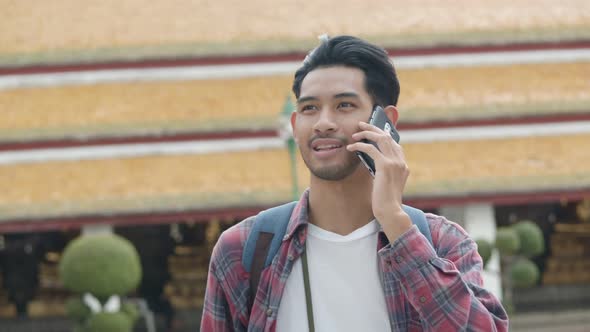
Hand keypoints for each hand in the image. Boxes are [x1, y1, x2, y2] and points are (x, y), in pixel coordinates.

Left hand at [346, 121, 411, 240]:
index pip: (394, 144)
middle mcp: (401, 162)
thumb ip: (382, 172)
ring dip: (366, 133)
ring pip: (381, 139)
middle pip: (388, 137)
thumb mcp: (385, 183)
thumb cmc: (385, 201)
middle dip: (374, 129)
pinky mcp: (385, 166)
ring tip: (355, 133)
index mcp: (403, 166)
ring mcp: (395, 163)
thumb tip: (369, 162)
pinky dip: (360, 146)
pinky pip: (371, 149)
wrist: (390, 211)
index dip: (383, 135)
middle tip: (361, 125)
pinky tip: (351, 147)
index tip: (371, 132)